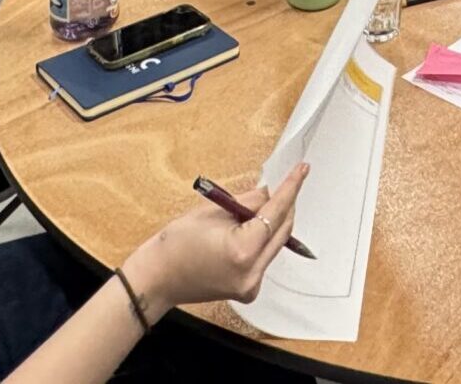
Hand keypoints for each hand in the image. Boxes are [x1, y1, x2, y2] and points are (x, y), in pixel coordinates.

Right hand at [124, 163, 309, 308]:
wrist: (158, 278)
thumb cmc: (176, 244)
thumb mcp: (211, 211)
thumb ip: (246, 202)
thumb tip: (268, 193)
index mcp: (243, 250)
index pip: (276, 213)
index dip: (290, 188)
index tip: (302, 170)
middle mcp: (253, 272)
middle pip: (282, 231)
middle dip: (285, 205)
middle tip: (284, 183)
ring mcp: (252, 284)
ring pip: (275, 244)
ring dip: (272, 222)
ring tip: (254, 208)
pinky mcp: (249, 289)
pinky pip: (265, 258)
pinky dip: (262, 240)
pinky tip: (247, 230)